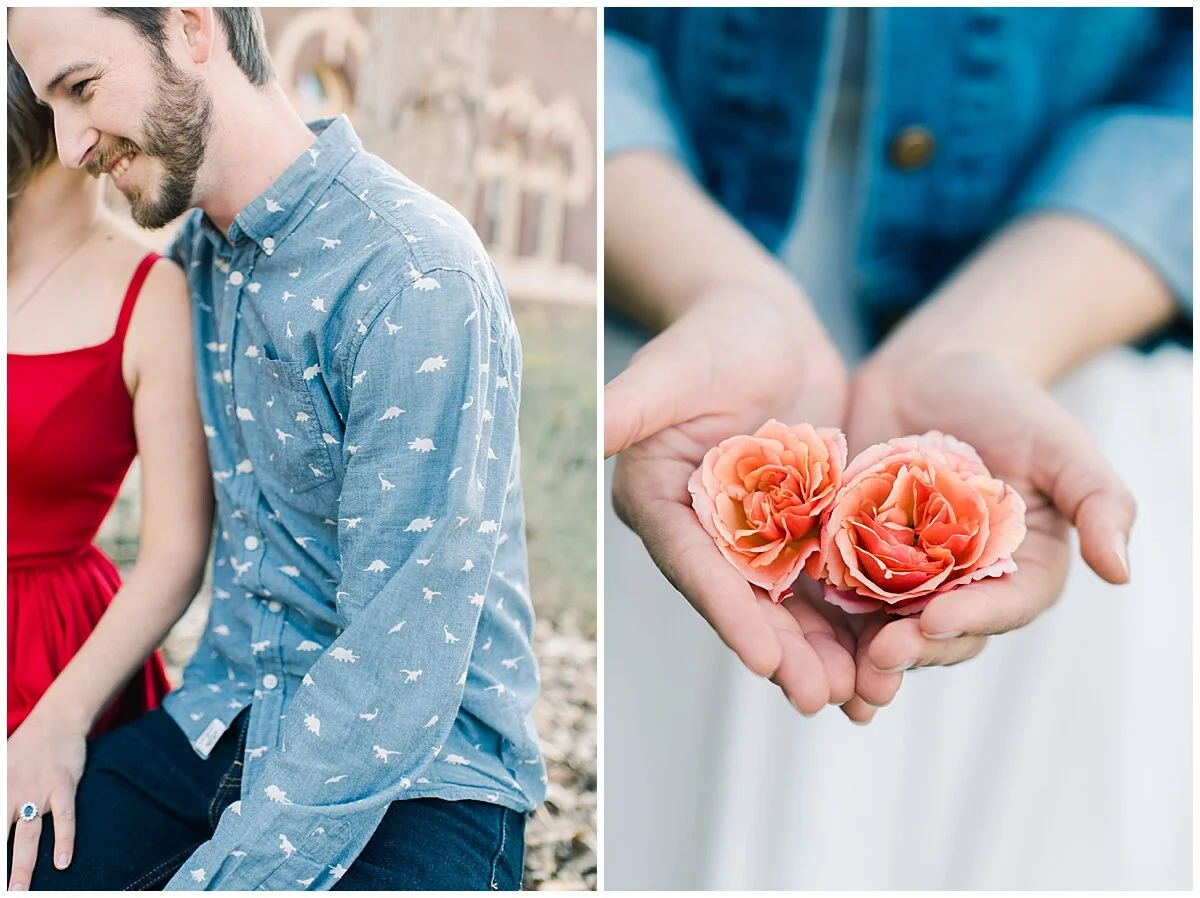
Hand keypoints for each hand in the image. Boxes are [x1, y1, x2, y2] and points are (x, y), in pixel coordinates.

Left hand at [7, 712, 87, 888]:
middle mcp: (11, 794)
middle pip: (0, 838)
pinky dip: (64, 839)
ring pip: (28, 835)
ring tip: (19, 889)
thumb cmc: (24, 749)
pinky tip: (64, 861)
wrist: (55, 722)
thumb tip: (1, 811)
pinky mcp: (63, 785)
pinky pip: (64, 817)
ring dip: (23, 865)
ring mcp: (38, 791)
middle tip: (3, 891)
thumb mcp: (0, 770)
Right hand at [607, 285, 859, 713]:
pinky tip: (885, 655)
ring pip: (786, 602)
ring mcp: (752, 533)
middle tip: (818, 698)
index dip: (728, 613)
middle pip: (742, 598)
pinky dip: (850, 618)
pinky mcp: (797, 527)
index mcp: (661, 499)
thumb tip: (590, 427)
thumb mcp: (676, 366)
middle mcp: (701, 527)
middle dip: (781, 649)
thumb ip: (632, 403)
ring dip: (819, 649)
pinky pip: (823, 580)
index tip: (763, 660)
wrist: (768, 325)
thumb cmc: (718, 334)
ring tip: (858, 698)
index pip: (693, 564)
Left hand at [839, 349, 1134, 716]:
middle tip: (878, 659)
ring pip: (884, 630)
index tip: (935, 622)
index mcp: (1019, 570)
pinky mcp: (852, 558)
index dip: (969, 620)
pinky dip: (820, 624)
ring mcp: (903, 576)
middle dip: (910, 650)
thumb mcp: (1059, 441)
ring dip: (861, 659)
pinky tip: (793, 638)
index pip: (999, 608)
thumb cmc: (1005, 401)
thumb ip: (1097, 499)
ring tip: (838, 673)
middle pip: (938, 633)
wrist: (932, 371)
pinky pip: (836, 598)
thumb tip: (1123, 571)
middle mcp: (961, 585)